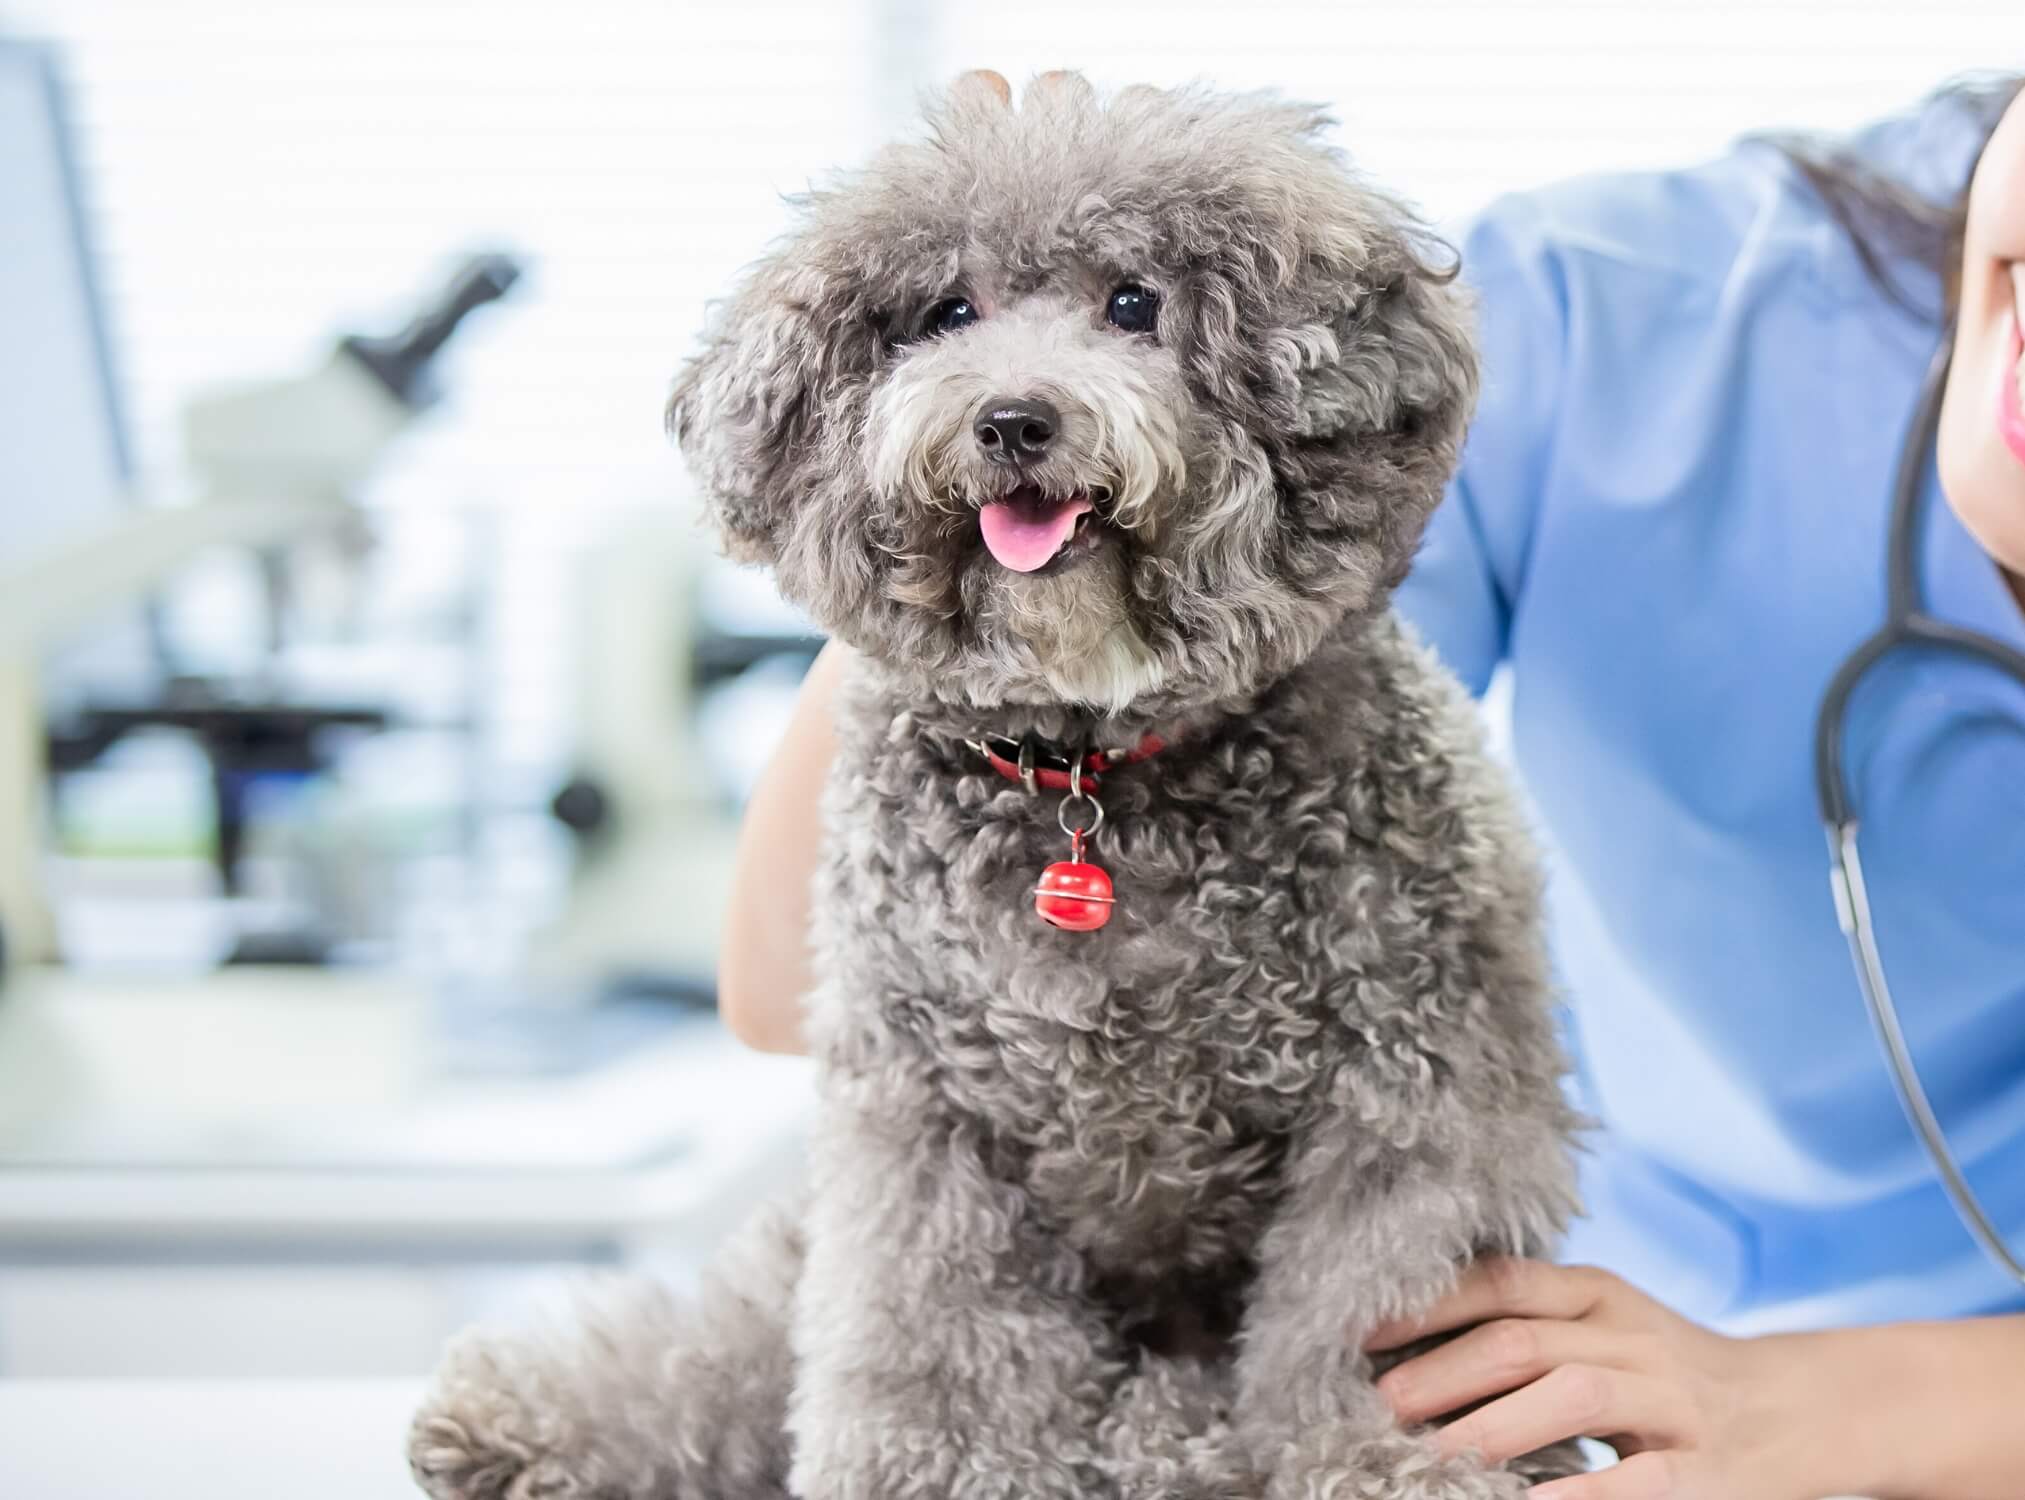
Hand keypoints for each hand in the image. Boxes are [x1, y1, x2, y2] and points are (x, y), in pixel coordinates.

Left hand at [1363, 1258, 1853, 1498]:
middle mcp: (1630, 1336)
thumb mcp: (1604, 1328)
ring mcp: (1670, 1400)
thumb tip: (1407, 1352)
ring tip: (1427, 1457)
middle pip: (1520, 1341)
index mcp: (1597, 1294)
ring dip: (1490, 1427)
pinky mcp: (1704, 1470)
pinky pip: (1635, 1480)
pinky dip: (1575, 1492)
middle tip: (1376, 1408)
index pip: (1499, 1283)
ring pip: (1569, 1395)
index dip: (1425, 1306)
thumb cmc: (1667, 1371)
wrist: (1798, 1410)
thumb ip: (1528, 1326)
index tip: (1357, 1332)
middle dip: (1439, 1374)